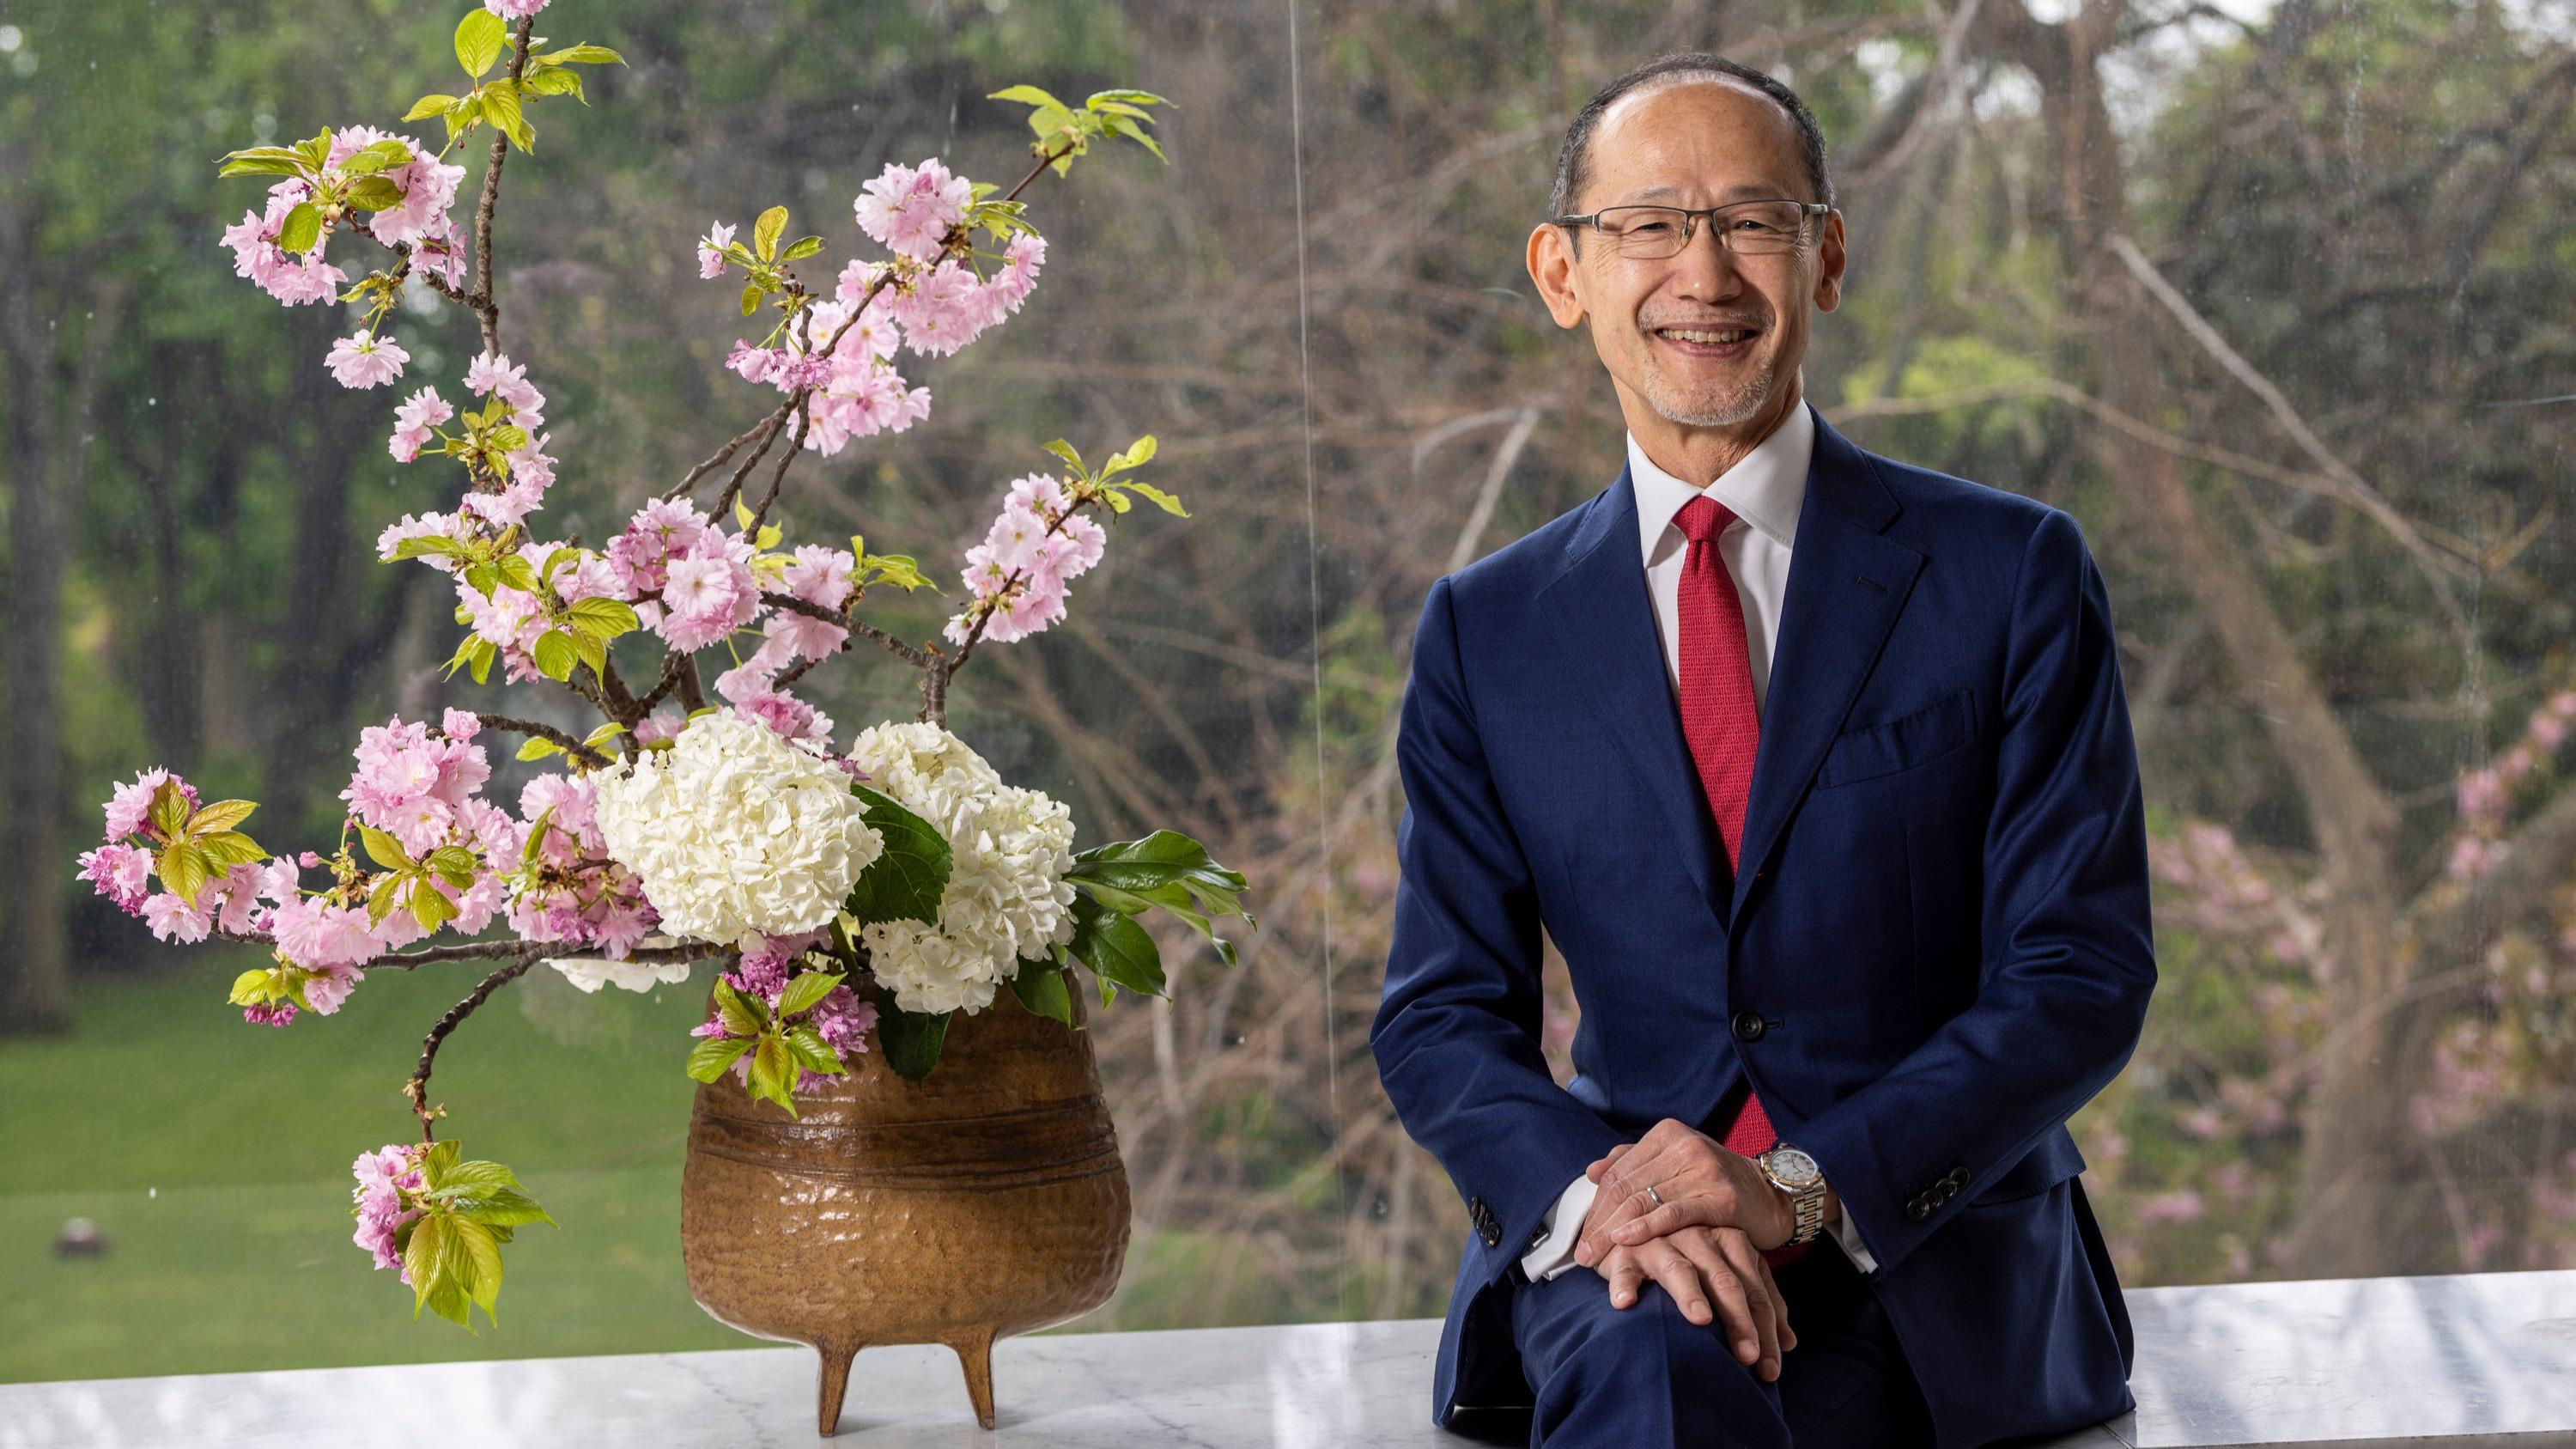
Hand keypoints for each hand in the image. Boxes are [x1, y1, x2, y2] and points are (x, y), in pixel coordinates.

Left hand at [1573, 1118, 1794, 1269]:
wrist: (1772, 1196)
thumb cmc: (1717, 1183)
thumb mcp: (1676, 1166)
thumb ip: (1635, 1162)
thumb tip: (1592, 1171)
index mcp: (1667, 1133)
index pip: (1618, 1171)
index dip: (1595, 1205)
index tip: (1579, 1236)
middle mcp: (1683, 1145)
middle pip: (1626, 1187)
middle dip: (1598, 1223)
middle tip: (1581, 1254)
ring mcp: (1702, 1169)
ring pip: (1644, 1200)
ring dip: (1612, 1232)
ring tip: (1594, 1257)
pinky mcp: (1719, 1196)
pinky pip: (1674, 1213)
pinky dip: (1645, 1227)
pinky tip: (1624, 1240)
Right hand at [1589, 1224, 1794, 1381]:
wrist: (1642, 1222)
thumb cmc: (1693, 1254)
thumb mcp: (1732, 1269)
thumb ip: (1760, 1300)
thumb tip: (1789, 1344)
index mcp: (1732, 1241)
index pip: (1755, 1291)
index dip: (1765, 1329)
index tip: (1770, 1368)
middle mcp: (1700, 1238)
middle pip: (1725, 1282)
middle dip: (1738, 1321)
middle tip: (1747, 1356)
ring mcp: (1663, 1242)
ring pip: (1679, 1270)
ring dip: (1689, 1294)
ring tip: (1701, 1320)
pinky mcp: (1627, 1250)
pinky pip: (1625, 1268)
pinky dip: (1625, 1284)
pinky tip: (1626, 1304)